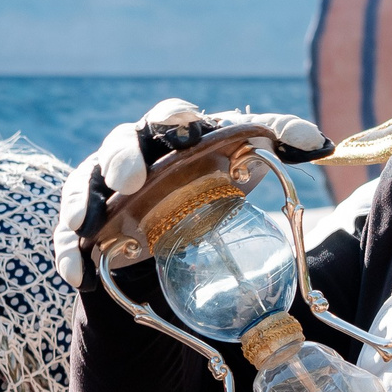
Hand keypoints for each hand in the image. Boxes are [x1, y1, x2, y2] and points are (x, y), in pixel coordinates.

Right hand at [51, 101, 330, 286]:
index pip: (167, 116)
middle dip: (122, 159)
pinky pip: (68, 236)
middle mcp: (133, 154)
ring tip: (84, 226)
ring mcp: (104, 190)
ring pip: (82, 185)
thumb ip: (281, 140)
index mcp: (170, 134)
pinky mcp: (89, 227)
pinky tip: (77, 275)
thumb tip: (323, 144)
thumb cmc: (214, 186)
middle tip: (131, 180)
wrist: (180, 236)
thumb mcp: (246, 161)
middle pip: (119, 144)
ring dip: (79, 203)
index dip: (173, 122)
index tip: (185, 135)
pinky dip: (69, 254)